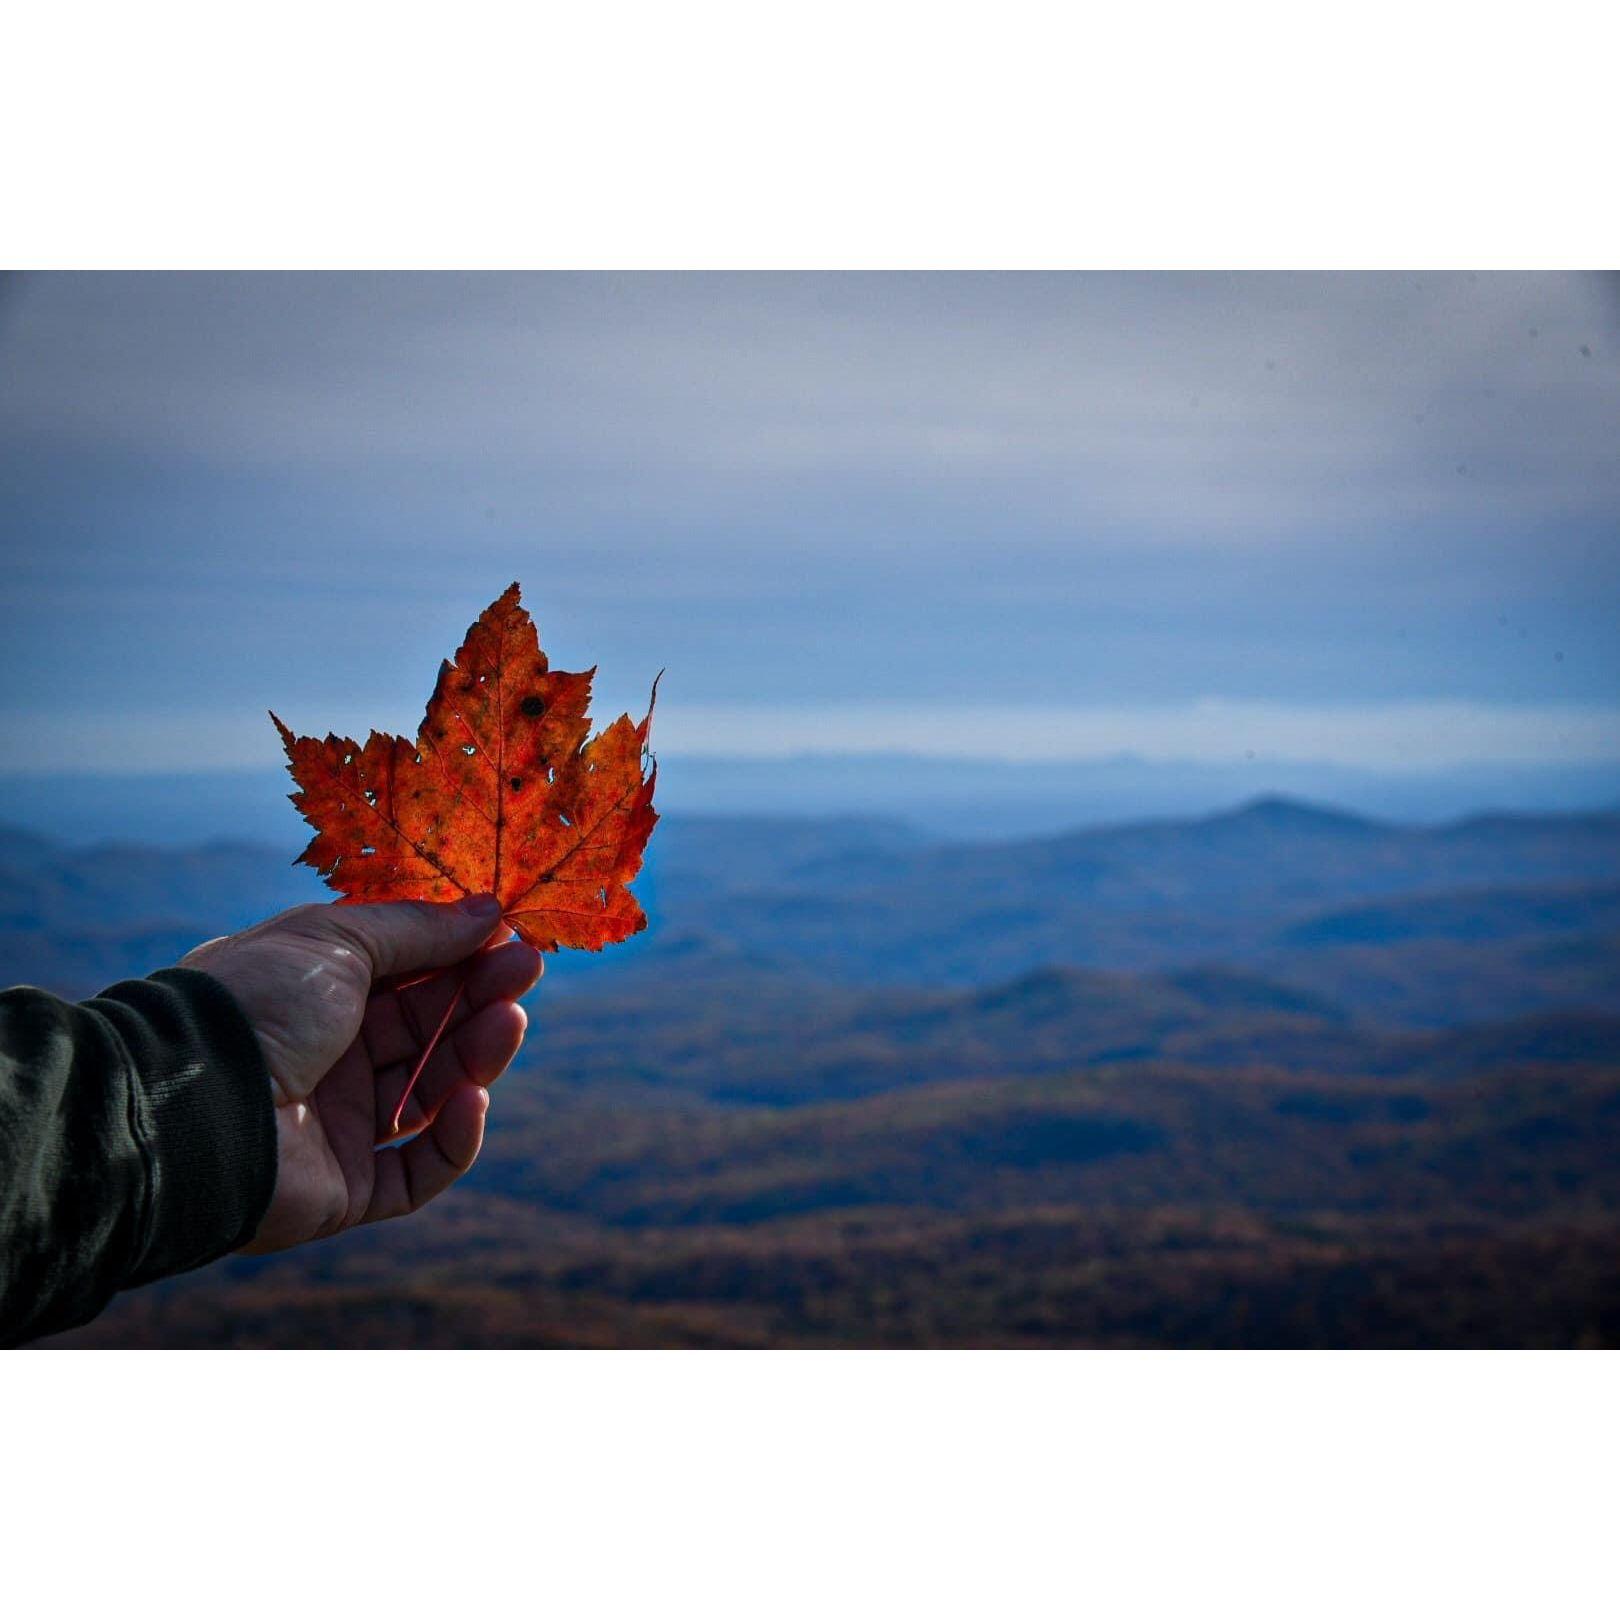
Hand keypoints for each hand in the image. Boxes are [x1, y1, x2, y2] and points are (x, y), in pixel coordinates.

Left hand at [181, 896, 540, 1252]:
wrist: (191, 1106)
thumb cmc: (256, 1005)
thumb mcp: (337, 940)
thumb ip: (419, 929)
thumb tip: (490, 910)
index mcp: (317, 993)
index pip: (406, 972)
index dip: (459, 952)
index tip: (510, 932)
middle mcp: (329, 1056)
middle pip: (428, 1028)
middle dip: (480, 995)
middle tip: (527, 969)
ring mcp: (339, 1123)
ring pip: (432, 1092)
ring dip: (477, 1055)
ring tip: (508, 1021)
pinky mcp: (349, 1188)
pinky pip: (420, 1170)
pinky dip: (455, 1138)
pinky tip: (471, 1099)